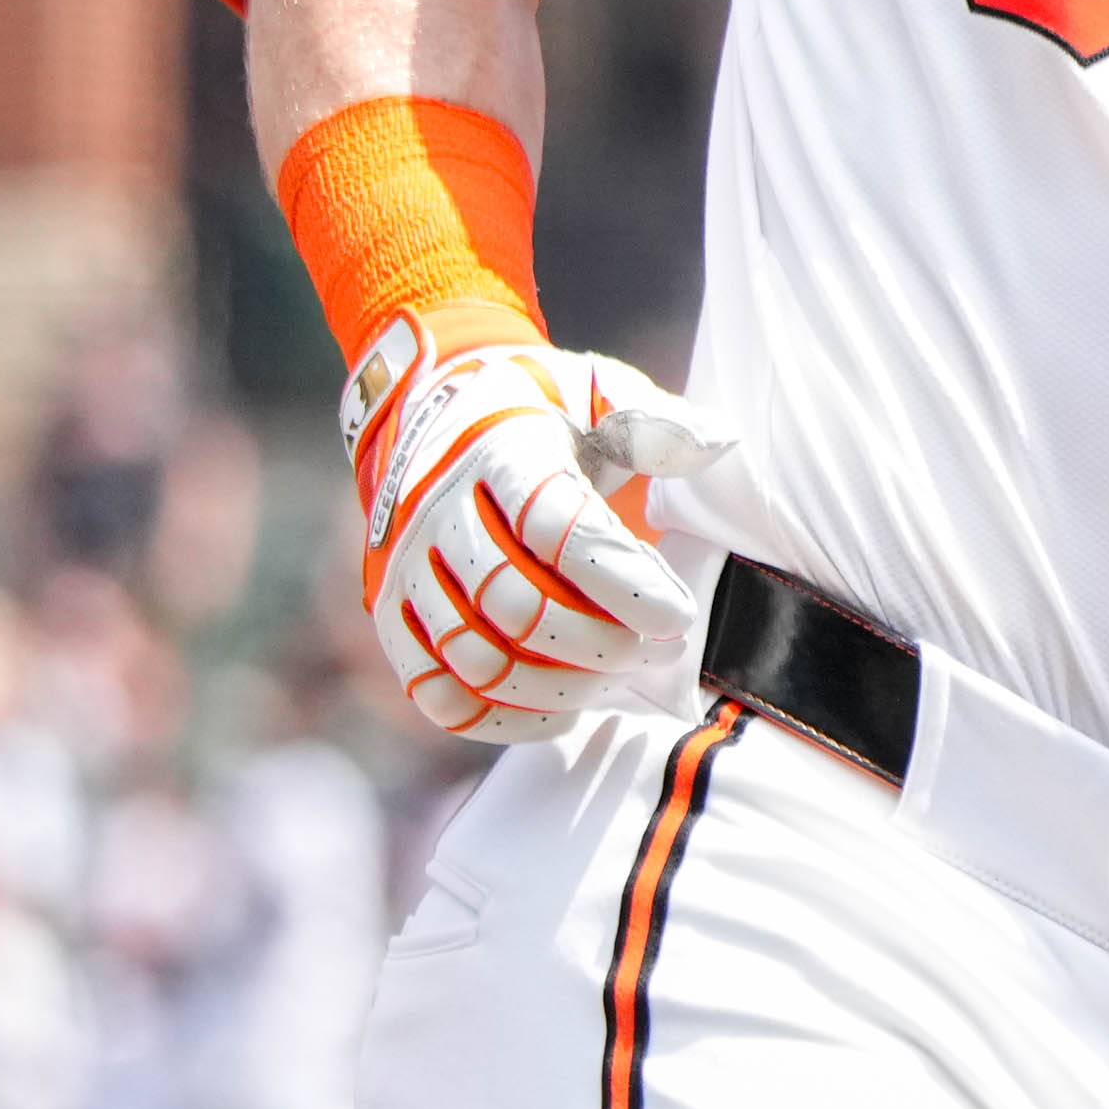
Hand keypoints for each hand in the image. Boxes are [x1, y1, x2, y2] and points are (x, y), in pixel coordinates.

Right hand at [343, 311, 733, 743]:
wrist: (429, 410)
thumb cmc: (536, 410)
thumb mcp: (596, 389)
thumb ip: (653, 421)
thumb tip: (718, 444)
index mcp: (500, 450)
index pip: (555, 528)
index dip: (621, 582)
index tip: (677, 616)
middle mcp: (438, 511)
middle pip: (516, 604)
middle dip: (600, 642)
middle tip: (658, 651)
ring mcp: (405, 568)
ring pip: (475, 656)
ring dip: (558, 686)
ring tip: (617, 678)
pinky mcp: (390, 615)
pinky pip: (435, 692)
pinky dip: (500, 719)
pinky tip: (561, 712)